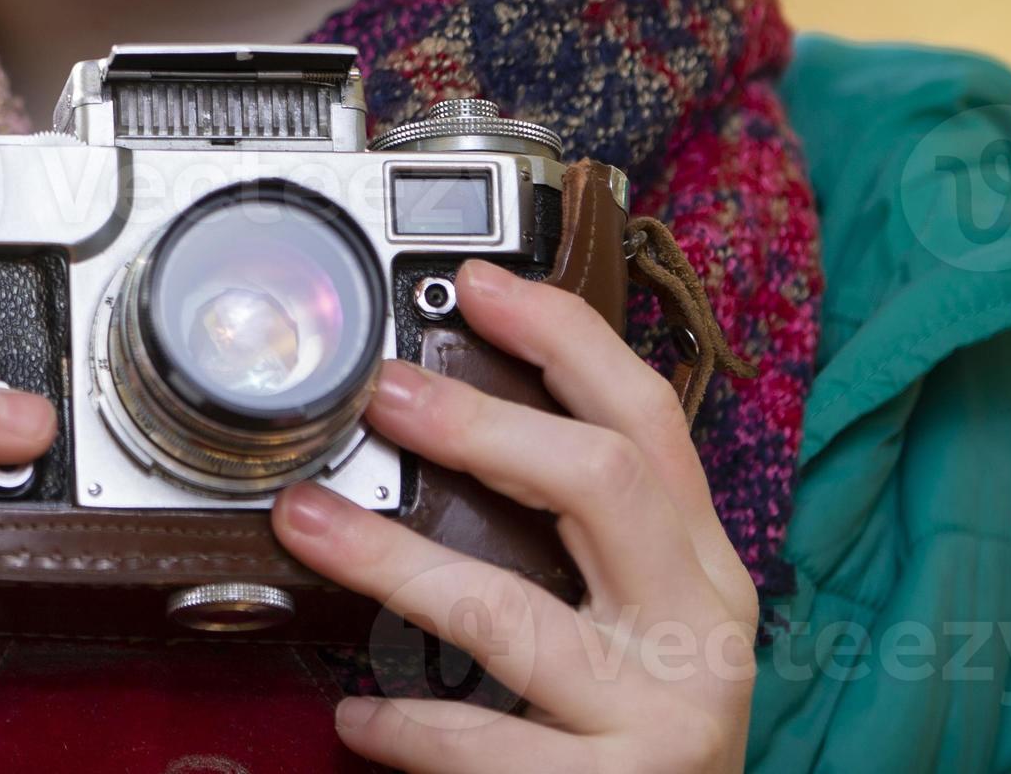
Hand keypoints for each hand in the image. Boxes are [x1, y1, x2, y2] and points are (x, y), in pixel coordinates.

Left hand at [267, 257, 756, 771]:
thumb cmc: (638, 737)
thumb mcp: (642, 625)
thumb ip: (580, 542)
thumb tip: (446, 429)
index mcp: (704, 571)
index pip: (648, 422)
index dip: (566, 339)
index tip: (478, 283)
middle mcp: (699, 631)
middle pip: (601, 482)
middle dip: (482, 425)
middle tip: (379, 392)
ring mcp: (662, 717)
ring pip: (510, 614)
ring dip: (391, 564)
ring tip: (306, 525)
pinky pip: (487, 747)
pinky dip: (408, 726)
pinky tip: (355, 716)